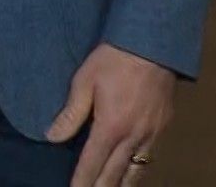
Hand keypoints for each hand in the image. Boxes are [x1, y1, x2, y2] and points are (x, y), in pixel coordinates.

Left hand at [47, 42, 175, 185]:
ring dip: (121, 184)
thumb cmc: (114, 58)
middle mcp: (133, 136)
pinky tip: (129, 170)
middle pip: (115, 175)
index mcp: (111, 127)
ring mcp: (152, 133)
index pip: (92, 164)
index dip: (81, 182)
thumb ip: (70, 113)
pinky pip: (149, 156)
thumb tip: (52, 137)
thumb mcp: (84, 81)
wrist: (153, 42)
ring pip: (136, 171)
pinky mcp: (163, 126)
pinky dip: (137, 169)